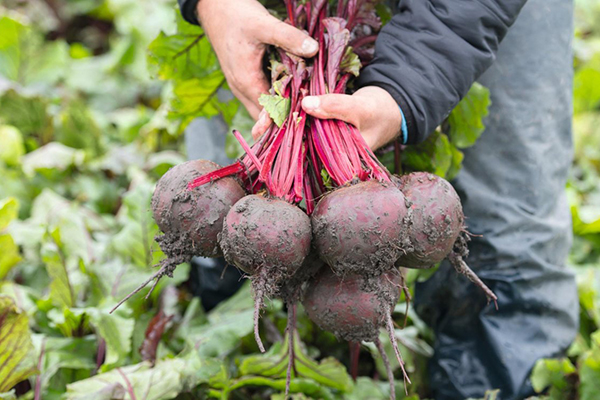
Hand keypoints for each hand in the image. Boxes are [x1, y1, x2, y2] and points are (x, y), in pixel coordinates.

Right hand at [197, 0, 318, 118]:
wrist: (215, 7)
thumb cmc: (237, 16)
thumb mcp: (264, 25)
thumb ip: (289, 37)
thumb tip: (313, 49)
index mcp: (246, 82)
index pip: (269, 113)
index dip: (288, 117)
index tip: (307, 116)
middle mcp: (241, 89)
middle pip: (266, 116)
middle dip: (286, 117)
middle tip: (309, 113)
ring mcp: (241, 86)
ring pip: (263, 108)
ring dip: (280, 108)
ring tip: (303, 104)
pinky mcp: (244, 79)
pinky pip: (261, 96)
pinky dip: (275, 97)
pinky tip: (291, 89)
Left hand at [252, 86, 401, 150]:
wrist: (388, 107)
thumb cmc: (380, 112)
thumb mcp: (360, 108)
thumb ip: (336, 107)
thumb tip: (306, 105)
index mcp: (338, 161)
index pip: (309, 159)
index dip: (287, 149)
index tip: (269, 137)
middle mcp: (327, 155)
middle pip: (298, 148)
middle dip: (277, 138)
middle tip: (258, 129)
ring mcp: (323, 143)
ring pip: (298, 136)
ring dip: (280, 126)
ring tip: (259, 124)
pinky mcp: (321, 130)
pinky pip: (303, 125)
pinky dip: (291, 116)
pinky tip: (274, 113)